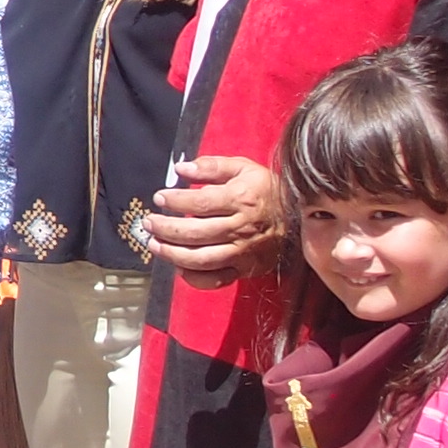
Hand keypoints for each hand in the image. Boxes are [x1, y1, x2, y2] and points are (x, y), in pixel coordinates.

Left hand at [146, 153, 284, 289]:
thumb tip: (181, 169)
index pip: (200, 204)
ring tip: (154, 244)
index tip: (159, 198)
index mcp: (241, 200)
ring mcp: (243, 253)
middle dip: (165, 229)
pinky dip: (194, 278)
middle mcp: (241, 228)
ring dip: (172, 254)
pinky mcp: (245, 269)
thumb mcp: (243, 168)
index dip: (175, 202)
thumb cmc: (266, 190)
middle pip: (196, 234)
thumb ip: (211, 166)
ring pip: (201, 260)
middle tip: (148, 223)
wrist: (300, 217)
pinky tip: (179, 268)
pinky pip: (216, 280)